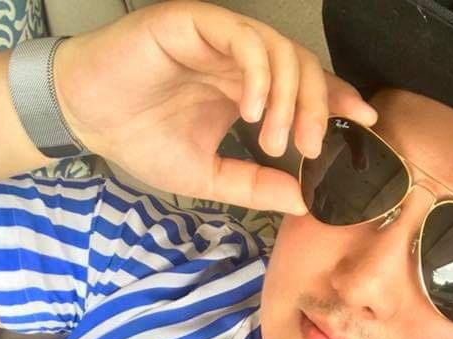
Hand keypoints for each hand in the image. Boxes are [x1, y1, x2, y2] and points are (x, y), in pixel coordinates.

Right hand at [53, 0, 377, 214]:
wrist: (86, 118)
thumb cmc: (140, 140)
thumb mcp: (208, 177)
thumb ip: (255, 186)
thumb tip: (303, 201)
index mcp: (246, 88)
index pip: (305, 87)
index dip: (339, 100)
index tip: (365, 124)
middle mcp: (239, 60)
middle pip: (303, 67)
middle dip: (320, 107)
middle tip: (312, 149)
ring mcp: (219, 38)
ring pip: (280, 50)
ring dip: (290, 97)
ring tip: (277, 140)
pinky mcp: (195, 24)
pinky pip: (243, 39)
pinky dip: (259, 74)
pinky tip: (255, 111)